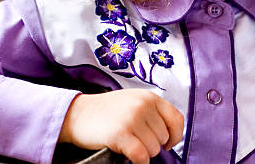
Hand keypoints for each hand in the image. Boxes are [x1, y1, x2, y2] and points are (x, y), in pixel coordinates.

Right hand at [58, 89, 183, 163]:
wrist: (78, 113)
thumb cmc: (106, 111)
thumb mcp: (133, 101)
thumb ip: (152, 111)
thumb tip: (171, 133)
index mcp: (148, 97)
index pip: (176, 119)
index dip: (175, 135)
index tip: (168, 143)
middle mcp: (143, 105)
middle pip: (163, 137)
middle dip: (152, 144)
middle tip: (135, 139)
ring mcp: (132, 119)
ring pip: (153, 149)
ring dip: (142, 152)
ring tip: (127, 143)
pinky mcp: (121, 134)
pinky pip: (141, 157)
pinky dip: (138, 162)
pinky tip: (128, 156)